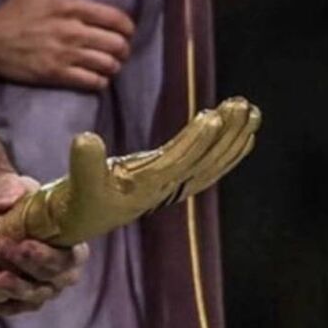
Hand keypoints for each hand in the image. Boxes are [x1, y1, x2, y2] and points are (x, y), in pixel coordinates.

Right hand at [0, 0, 133, 90]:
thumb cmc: (15, 10)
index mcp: (70, 7)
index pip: (116, 19)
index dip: (128, 27)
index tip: (125, 31)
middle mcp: (71, 31)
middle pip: (116, 44)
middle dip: (123, 48)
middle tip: (118, 49)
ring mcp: (64, 55)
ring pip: (108, 65)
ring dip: (113, 65)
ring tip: (108, 63)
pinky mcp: (56, 75)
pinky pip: (92, 82)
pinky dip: (100, 81)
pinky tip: (96, 76)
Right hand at [0, 97, 260, 246]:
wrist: (76, 221)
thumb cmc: (77, 203)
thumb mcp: (76, 183)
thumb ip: (83, 162)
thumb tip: (86, 136)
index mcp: (145, 189)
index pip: (176, 164)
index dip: (195, 143)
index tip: (212, 118)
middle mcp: (165, 188)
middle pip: (205, 163)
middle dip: (226, 136)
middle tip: (243, 106)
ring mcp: (170, 184)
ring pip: (211, 164)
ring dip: (232, 139)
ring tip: (250, 111)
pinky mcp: (168, 178)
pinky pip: (206, 165)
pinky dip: (225, 150)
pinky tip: (238, 133)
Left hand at [0, 171, 87, 316]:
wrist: (3, 218)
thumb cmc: (21, 203)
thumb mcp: (19, 188)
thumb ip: (13, 189)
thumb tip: (3, 203)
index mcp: (72, 246)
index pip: (70, 257)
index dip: (48, 254)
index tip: (25, 243)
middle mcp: (63, 272)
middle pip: (52, 278)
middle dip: (26, 266)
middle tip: (1, 248)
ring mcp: (46, 288)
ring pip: (36, 295)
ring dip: (16, 287)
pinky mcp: (26, 300)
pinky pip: (18, 308)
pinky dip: (3, 307)